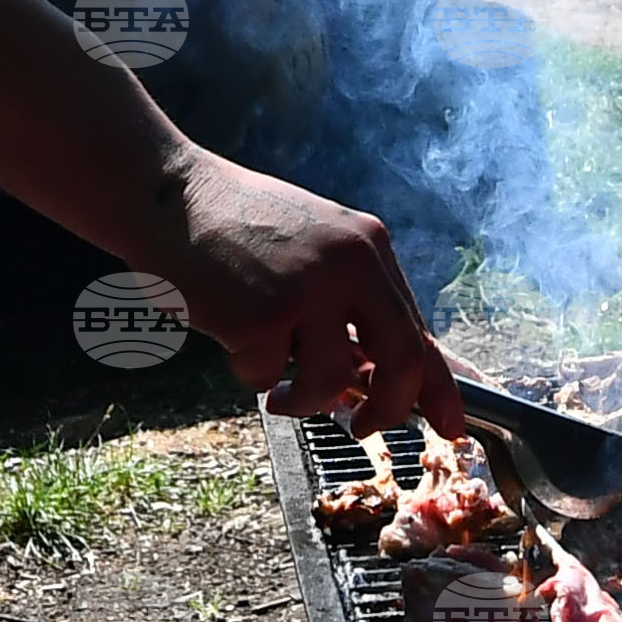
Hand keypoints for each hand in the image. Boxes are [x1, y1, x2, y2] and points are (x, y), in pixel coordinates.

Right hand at [157, 146, 460, 437]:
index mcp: (368, 246)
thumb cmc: (234, 226)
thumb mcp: (313, 249)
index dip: (441, 386)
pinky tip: (228, 333)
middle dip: (387, 409)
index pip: (420, 328)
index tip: (454, 425)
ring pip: (329, 381)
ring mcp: (307, 288)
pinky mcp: (262, 315)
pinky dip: (248, 370)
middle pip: (401, 359)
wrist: (166, 195)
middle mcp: (349, 264)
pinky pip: (267, 375)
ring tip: (274, 387)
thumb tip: (375, 375)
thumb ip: (348, 304)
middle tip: (362, 426)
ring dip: (300, 399)